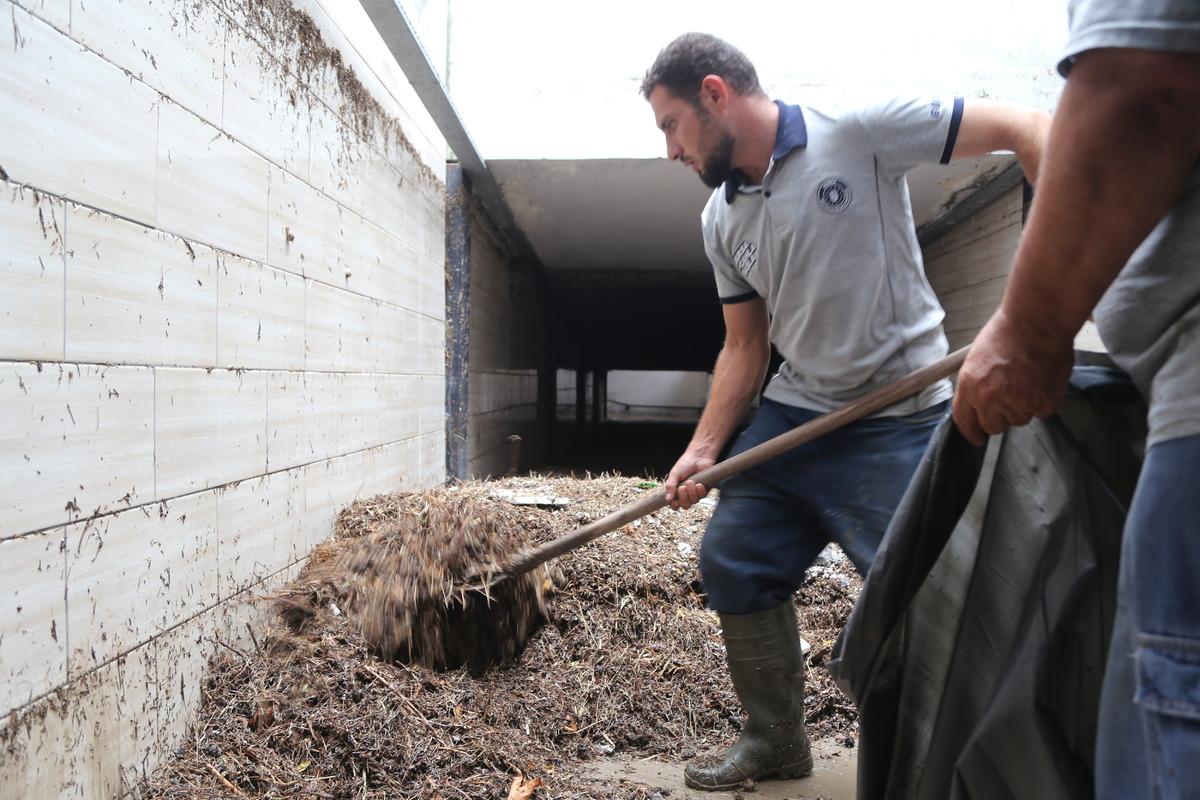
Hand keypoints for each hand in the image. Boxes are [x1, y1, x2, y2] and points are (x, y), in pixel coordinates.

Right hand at [664, 448, 715, 509]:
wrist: (698, 457)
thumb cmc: (685, 464)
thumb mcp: (674, 475)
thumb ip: (670, 487)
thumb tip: (667, 499)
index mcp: (677, 491)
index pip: (675, 504)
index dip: (674, 506)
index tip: (675, 502)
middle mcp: (687, 494)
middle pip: (685, 505)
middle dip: (683, 498)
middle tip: (682, 488)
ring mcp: (696, 493)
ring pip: (694, 501)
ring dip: (692, 492)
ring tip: (690, 481)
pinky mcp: (705, 490)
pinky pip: (702, 496)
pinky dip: (700, 491)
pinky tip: (699, 484)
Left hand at [953, 307, 1074, 445]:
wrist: (1037, 322)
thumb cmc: (1007, 333)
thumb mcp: (976, 358)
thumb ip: (975, 385)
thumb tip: (976, 404)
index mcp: (970, 386)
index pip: (965, 420)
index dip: (971, 432)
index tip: (976, 438)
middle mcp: (991, 399)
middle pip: (993, 426)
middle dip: (999, 417)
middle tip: (1009, 398)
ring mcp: (1018, 403)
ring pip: (1019, 420)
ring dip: (1022, 407)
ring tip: (1027, 381)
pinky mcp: (1042, 403)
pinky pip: (1041, 412)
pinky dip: (1042, 401)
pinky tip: (1041, 381)